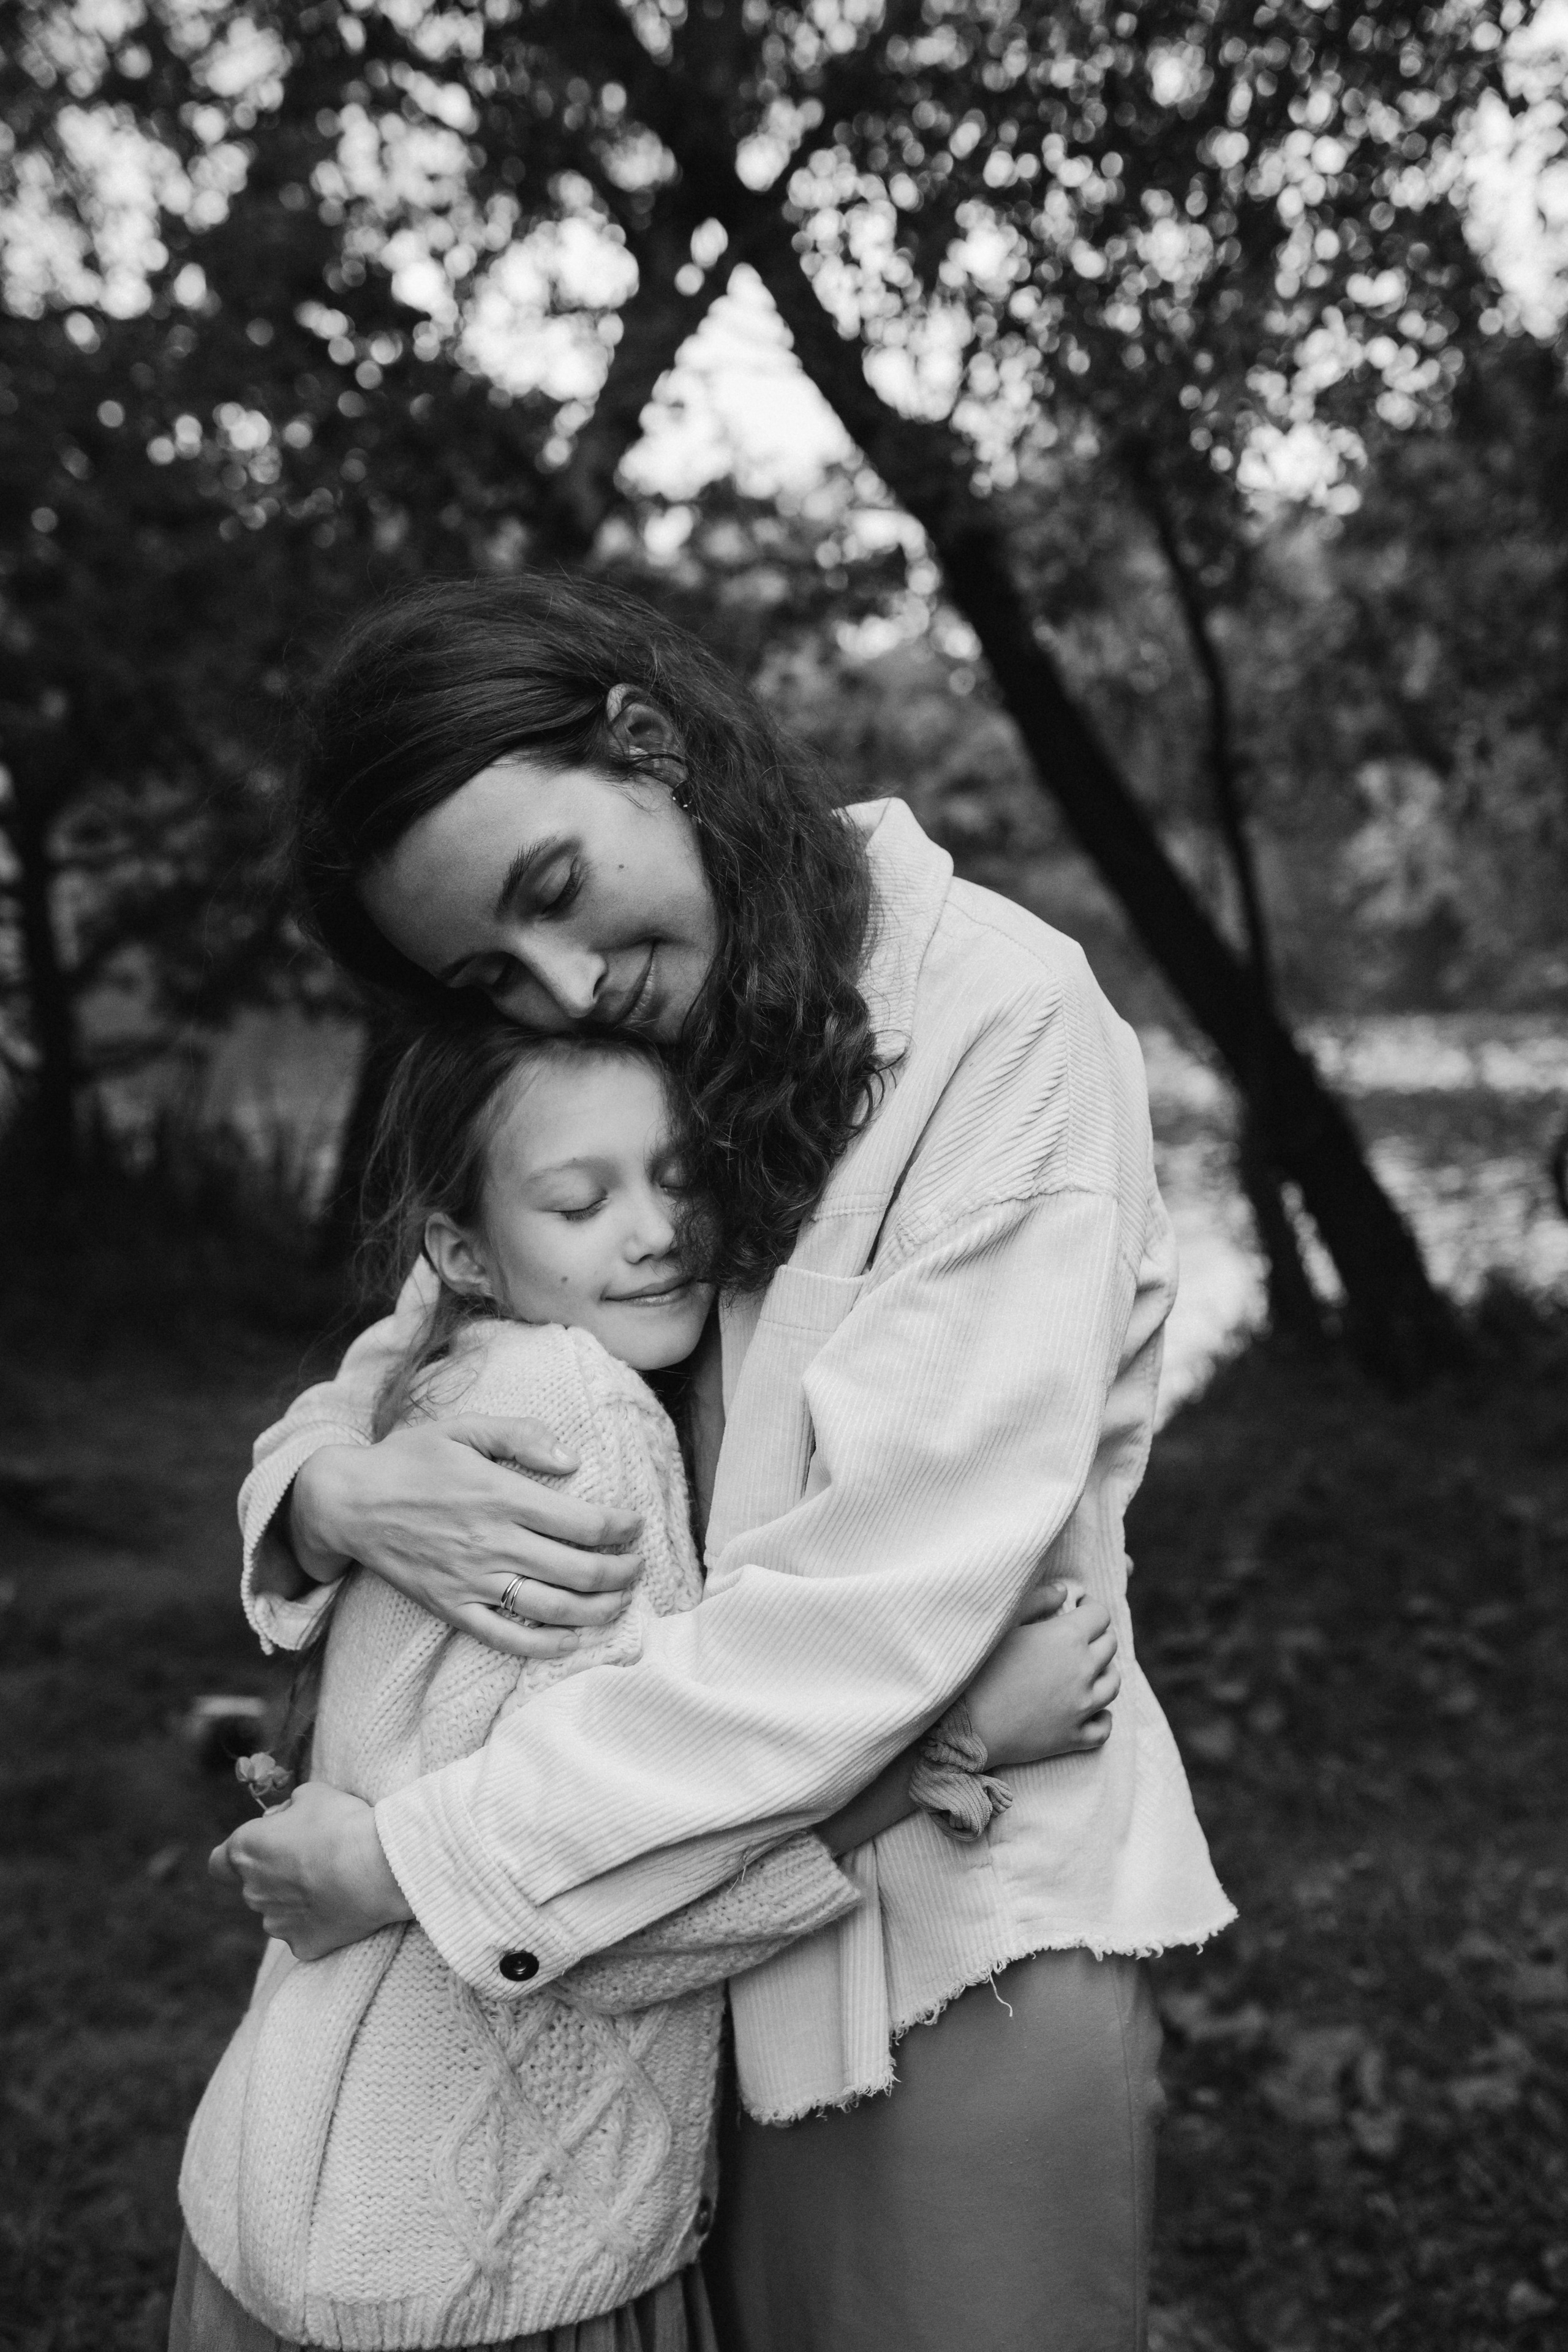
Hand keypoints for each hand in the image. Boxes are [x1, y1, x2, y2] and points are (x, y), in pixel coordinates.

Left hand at [209, 1782, 412, 1960]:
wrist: (377, 1867)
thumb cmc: (341, 1824)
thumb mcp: (312, 1794)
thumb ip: (289, 1808)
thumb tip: (284, 1819)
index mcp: (245, 1851)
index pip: (219, 1862)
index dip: (238, 1856)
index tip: (264, 1848)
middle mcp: (252, 1892)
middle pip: (256, 1885)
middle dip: (278, 1874)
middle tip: (316, 1858)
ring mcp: (275, 1924)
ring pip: (278, 1912)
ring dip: (297, 1901)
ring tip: (334, 1883)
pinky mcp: (300, 1945)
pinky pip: (305, 1933)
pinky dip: (319, 1923)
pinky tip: (342, 1906)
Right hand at [289, 1418, 641, 1659]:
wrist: (348, 1501)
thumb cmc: (410, 1459)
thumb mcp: (464, 1427)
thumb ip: (521, 1435)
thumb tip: (572, 1460)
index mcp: (502, 1496)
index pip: (584, 1523)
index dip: (622, 1528)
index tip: (635, 1525)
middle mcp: (493, 1543)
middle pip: (580, 1571)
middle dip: (622, 1572)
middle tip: (638, 1565)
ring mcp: (472, 1581)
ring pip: (553, 1609)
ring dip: (598, 1610)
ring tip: (620, 1601)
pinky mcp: (452, 1608)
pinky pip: (506, 1638)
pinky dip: (546, 1646)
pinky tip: (573, 1640)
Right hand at [963, 1581, 1121, 1768]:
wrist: (965, 1723)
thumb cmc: (979, 1668)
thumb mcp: (1005, 1624)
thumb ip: (1037, 1600)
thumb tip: (1063, 1591)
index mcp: (1067, 1637)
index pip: (1100, 1615)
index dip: (1090, 1607)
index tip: (1079, 1607)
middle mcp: (1083, 1671)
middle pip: (1110, 1646)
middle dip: (1098, 1636)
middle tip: (1079, 1637)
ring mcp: (1082, 1707)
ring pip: (1112, 1684)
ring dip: (1104, 1672)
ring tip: (1087, 1670)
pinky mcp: (1074, 1737)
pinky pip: (1104, 1726)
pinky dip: (1102, 1716)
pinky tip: (1090, 1709)